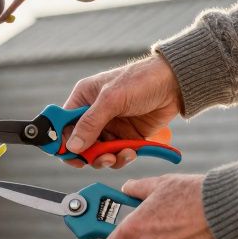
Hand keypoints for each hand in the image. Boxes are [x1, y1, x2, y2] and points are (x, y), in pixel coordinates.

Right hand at [62, 55, 181, 168]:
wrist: (174, 84)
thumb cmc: (142, 80)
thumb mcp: (112, 98)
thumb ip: (91, 122)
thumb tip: (73, 145)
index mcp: (83, 99)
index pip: (62, 125)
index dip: (62, 141)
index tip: (69, 154)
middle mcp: (94, 114)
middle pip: (79, 144)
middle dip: (88, 154)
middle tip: (100, 157)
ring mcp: (110, 127)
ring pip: (98, 153)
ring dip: (106, 158)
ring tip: (117, 155)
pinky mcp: (125, 137)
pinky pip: (116, 155)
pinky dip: (121, 158)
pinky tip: (130, 152)